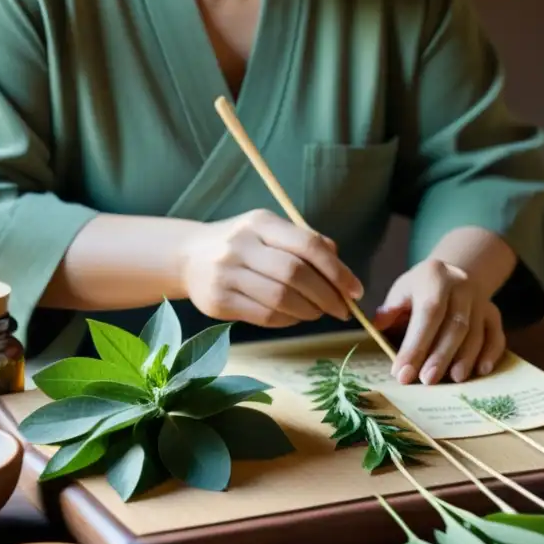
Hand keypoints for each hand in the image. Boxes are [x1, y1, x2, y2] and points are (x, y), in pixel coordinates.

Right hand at [180, 209, 363, 327]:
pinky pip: (264, 316)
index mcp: (260, 222)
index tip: (355, 291)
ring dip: (309, 311)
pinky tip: (294, 317)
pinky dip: (288, 320)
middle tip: (342, 309)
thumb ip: (306, 243)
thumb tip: (341, 270)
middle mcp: (241, 245)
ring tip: (318, 313)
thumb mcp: (270, 231)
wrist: (188, 257)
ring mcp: (226, 274)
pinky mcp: (218, 301)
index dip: (337, 271)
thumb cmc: (242, 245)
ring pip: (281, 299)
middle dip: (327, 296)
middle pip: (296, 274)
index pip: (308, 246)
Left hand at [374, 259, 505, 384]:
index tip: (402, 372)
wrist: (454, 273)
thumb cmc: (421, 288)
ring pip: (476, 332)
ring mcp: (481, 299)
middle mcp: (461, 285)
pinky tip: (480, 371)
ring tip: (452, 380)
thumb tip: (378, 330)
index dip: (416, 344)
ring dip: (464, 359)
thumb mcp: (402, 290)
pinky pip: (496, 334)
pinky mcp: (493, 313)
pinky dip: (490, 354)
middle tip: (426, 381)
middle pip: (455, 325)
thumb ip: (390, 310)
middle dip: (440, 356)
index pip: (428, 312)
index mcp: (435, 276)